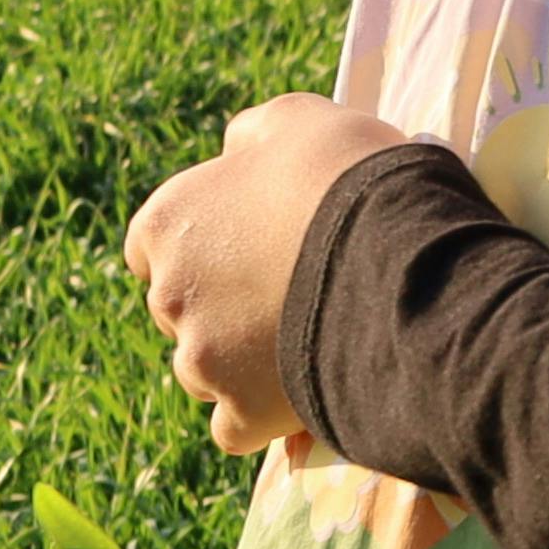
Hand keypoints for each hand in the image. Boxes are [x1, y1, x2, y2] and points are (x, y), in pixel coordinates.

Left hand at [123, 95, 423, 452]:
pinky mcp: (241, 412)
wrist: (396, 257)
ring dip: (240, 364)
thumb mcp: (297, 120)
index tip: (246, 251)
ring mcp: (201, 358)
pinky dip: (264, 418)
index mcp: (166, 221)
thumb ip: (252, 138)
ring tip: (306, 343)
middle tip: (290, 294)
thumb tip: (235, 151)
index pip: (151, 246)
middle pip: (181, 311)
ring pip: (203, 372)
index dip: (202, 248)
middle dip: (221, 308)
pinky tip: (303, 395)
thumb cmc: (346, 175)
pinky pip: (237, 428)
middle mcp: (168, 293)